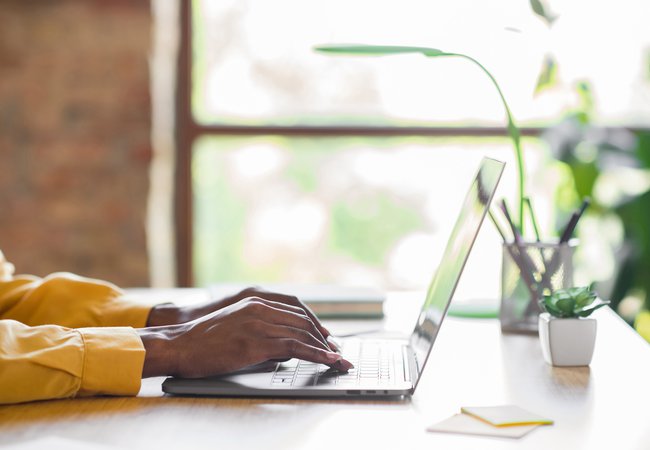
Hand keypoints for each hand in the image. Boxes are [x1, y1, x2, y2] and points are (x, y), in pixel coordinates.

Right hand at [138, 296, 352, 378]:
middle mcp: (259, 308)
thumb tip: (285, 348)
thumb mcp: (235, 324)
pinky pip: (294, 347)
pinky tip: (326, 361)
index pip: (296, 308)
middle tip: (338, 351)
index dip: (315, 323)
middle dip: (324, 337)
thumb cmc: (203, 339)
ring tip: (338, 360)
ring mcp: (257, 324)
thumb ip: (261, 329)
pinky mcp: (255, 343)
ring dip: (325, 348)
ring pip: (302, 333)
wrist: (179, 345)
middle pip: (303, 320)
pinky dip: (315, 354)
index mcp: (255, 300)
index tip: (327, 336)